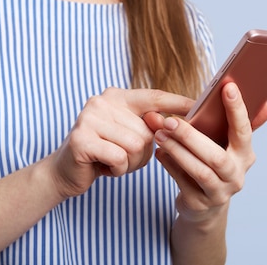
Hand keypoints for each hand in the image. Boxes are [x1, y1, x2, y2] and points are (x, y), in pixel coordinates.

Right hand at [48, 87, 193, 199]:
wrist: (66, 172)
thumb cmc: (104, 153)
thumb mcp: (129, 135)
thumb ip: (149, 126)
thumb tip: (179, 123)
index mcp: (117, 96)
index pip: (154, 97)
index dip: (178, 103)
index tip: (200, 106)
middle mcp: (102, 101)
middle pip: (148, 130)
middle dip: (142, 153)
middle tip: (123, 157)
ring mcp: (89, 118)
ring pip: (136, 146)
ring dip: (129, 163)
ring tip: (113, 161)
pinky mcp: (81, 139)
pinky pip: (119, 158)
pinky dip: (116, 170)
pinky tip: (104, 167)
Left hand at [143, 82, 266, 223]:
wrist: (203, 206)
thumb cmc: (213, 164)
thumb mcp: (227, 145)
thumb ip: (239, 123)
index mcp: (245, 155)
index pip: (244, 131)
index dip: (237, 110)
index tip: (228, 87)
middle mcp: (236, 175)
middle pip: (216, 156)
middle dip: (191, 137)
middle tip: (169, 120)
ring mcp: (219, 192)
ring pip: (200, 171)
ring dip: (177, 151)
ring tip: (160, 134)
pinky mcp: (200, 204)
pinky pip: (183, 183)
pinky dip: (170, 166)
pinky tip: (159, 152)